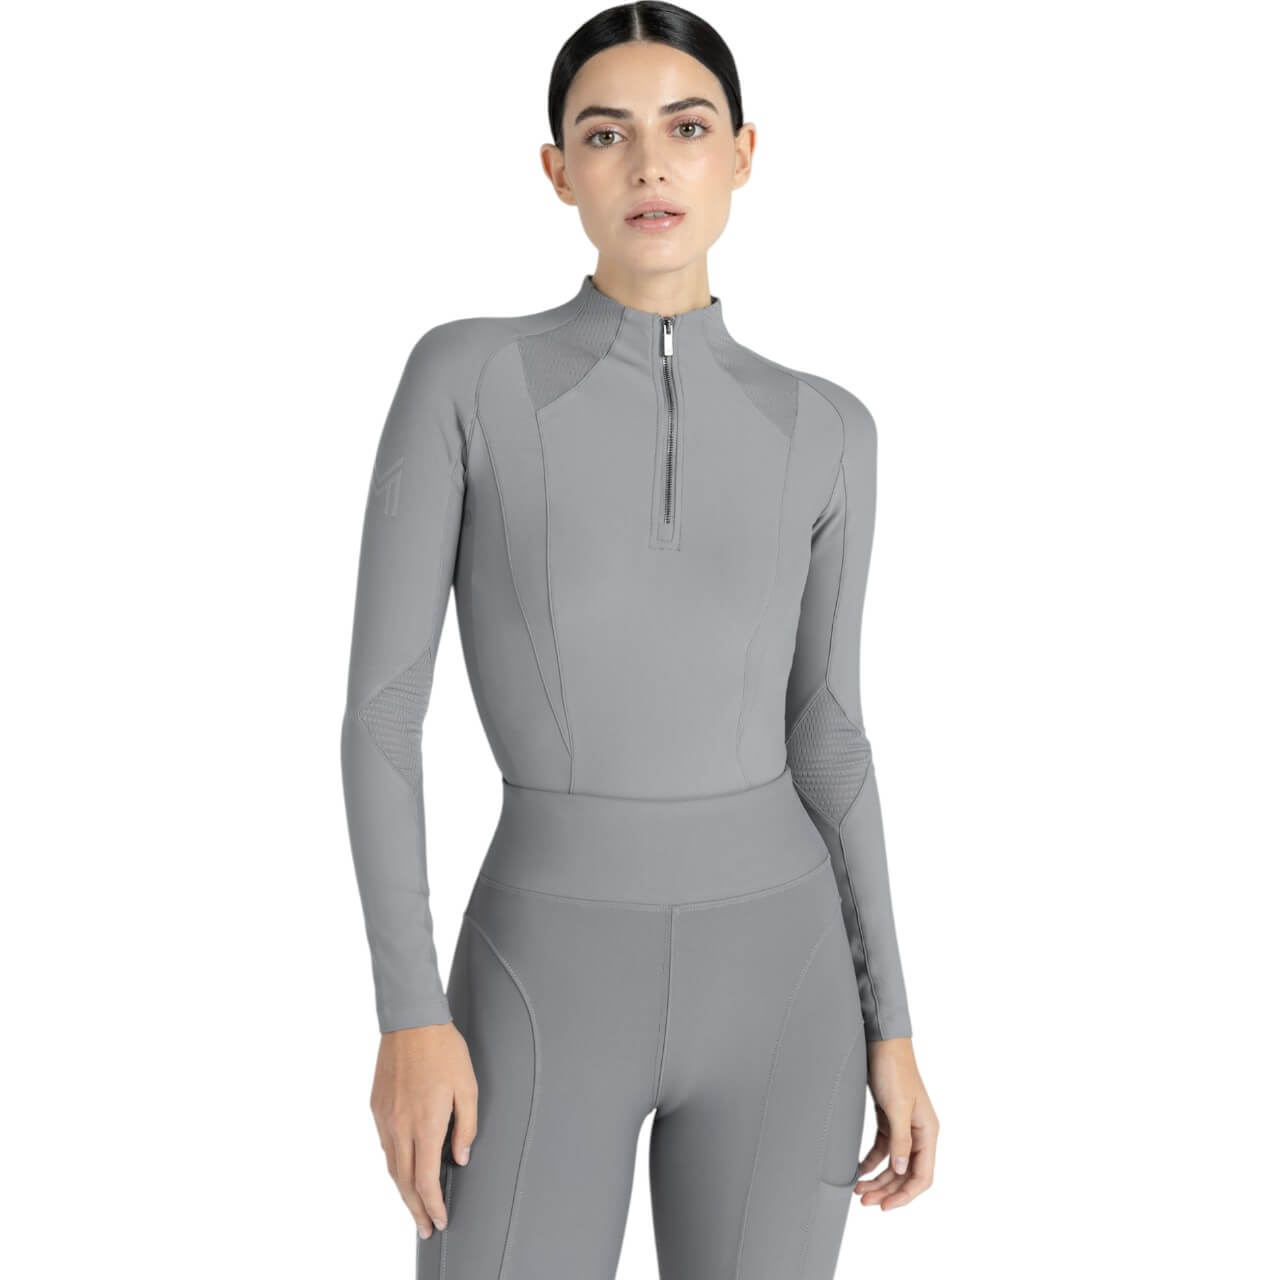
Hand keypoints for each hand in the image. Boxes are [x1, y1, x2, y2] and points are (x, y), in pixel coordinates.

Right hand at [370, 1021, 477, 1238]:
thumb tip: (460, 1159)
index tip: (440, 1220)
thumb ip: (466, 1127)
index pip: (427, 1180)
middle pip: (405, 1182)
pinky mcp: (376, 1107)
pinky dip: (394, 1164)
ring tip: (415, 1206)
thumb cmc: (445, 1051)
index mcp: (425, 1124)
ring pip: (392, 1166)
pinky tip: (403, 1168)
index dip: (433, 1205)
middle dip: (416, 1209)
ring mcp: (385, 1118)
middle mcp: (400, 1127)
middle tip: (426, 1228)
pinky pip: (385, 1145)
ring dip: (403, 1191)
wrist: (411, 1021)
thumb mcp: (468, 1087)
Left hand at [853, 1037, 937, 1209]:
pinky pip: (883, 1149)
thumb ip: (901, 1140)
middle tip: (865, 1200)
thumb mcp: (898, 1106)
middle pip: (907, 1173)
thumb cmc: (895, 1070)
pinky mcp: (889, 1119)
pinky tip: (860, 1170)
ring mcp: (904, 1126)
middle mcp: (918, 1132)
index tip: (886, 1206)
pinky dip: (872, 1161)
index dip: (905, 1194)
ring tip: (859, 1190)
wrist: (882, 1043)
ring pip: (894, 1164)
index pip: (922, 1175)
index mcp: (928, 1132)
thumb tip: (903, 1170)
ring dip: (878, 1179)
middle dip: (887, 1190)